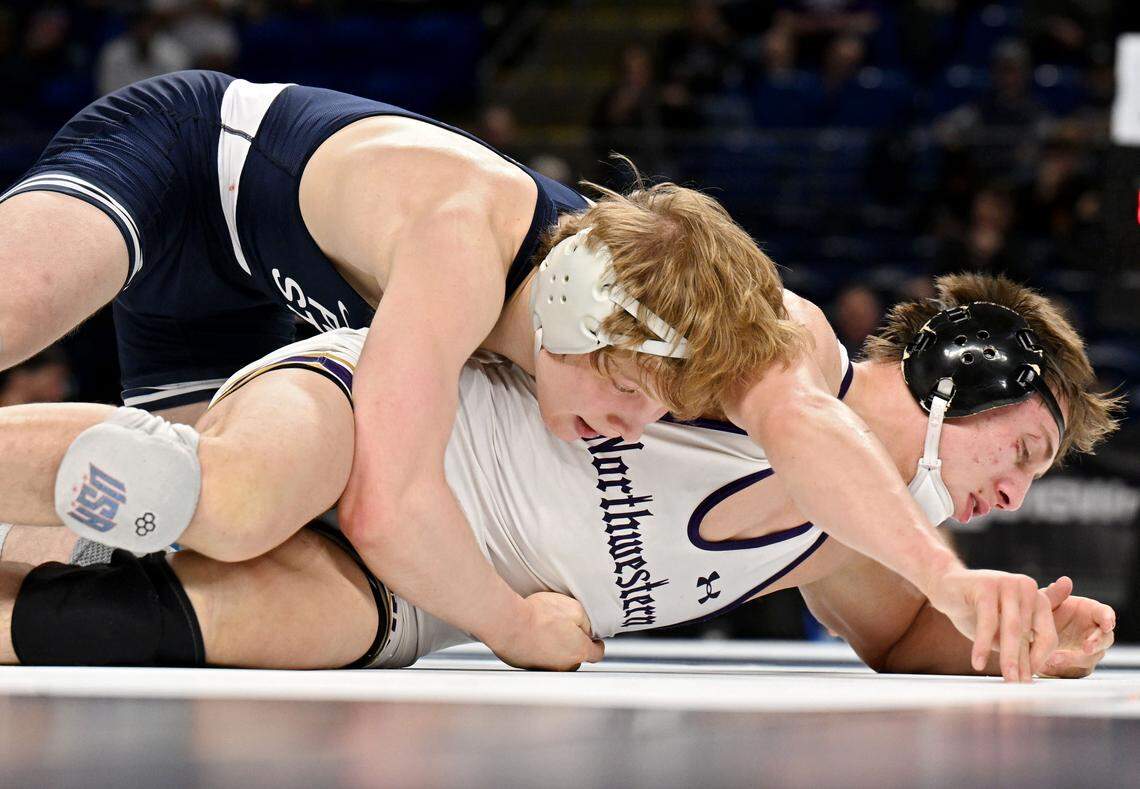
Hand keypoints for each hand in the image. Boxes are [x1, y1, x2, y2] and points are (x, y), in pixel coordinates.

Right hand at [483, 591, 604, 671]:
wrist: (509, 623)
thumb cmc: (539, 615)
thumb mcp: (574, 608)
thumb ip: (587, 621)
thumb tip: (589, 628)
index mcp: (579, 650)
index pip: (597, 654)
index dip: (596, 644)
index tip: (593, 638)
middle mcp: (564, 665)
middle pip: (576, 658)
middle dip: (574, 646)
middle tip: (565, 629)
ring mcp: (545, 668)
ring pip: (557, 661)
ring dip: (555, 649)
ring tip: (546, 631)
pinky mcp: (528, 667)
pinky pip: (538, 660)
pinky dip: (538, 651)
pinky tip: (532, 636)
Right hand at [925, 568, 1058, 682]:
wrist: (945, 586)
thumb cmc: (976, 610)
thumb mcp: (1002, 628)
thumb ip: (1019, 645)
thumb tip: (1028, 676)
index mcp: (1037, 598)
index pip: (1047, 635)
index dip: (1039, 659)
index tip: (1028, 679)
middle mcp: (1026, 587)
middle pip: (1028, 634)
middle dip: (1022, 663)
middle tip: (1019, 685)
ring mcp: (1007, 583)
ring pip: (1011, 629)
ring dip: (1009, 657)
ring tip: (1007, 678)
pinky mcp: (986, 584)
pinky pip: (987, 621)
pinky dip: (983, 645)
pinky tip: (978, 663)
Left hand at [1037, 576, 1115, 678]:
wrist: (1027, 632)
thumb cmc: (1042, 613)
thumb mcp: (1044, 603)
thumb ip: (1054, 595)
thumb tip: (1065, 581)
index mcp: (1091, 613)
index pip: (1105, 614)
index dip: (1108, 618)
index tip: (1107, 623)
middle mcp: (1093, 633)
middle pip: (1104, 640)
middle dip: (1096, 644)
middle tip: (1086, 647)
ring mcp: (1087, 652)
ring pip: (1089, 659)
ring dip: (1073, 660)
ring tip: (1054, 659)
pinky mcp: (1077, 667)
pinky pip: (1074, 671)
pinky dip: (1062, 669)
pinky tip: (1047, 666)